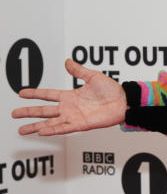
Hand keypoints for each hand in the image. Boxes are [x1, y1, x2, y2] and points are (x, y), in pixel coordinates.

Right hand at [12, 59, 126, 135]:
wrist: (124, 101)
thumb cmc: (112, 90)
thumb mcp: (93, 76)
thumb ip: (78, 70)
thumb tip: (67, 62)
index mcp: (71, 96)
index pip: (48, 95)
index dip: (35, 94)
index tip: (22, 93)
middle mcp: (70, 107)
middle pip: (44, 110)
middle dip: (28, 112)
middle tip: (14, 114)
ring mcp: (74, 117)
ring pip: (50, 122)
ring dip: (35, 126)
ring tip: (22, 130)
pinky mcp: (81, 124)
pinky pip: (63, 128)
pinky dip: (52, 130)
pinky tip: (41, 131)